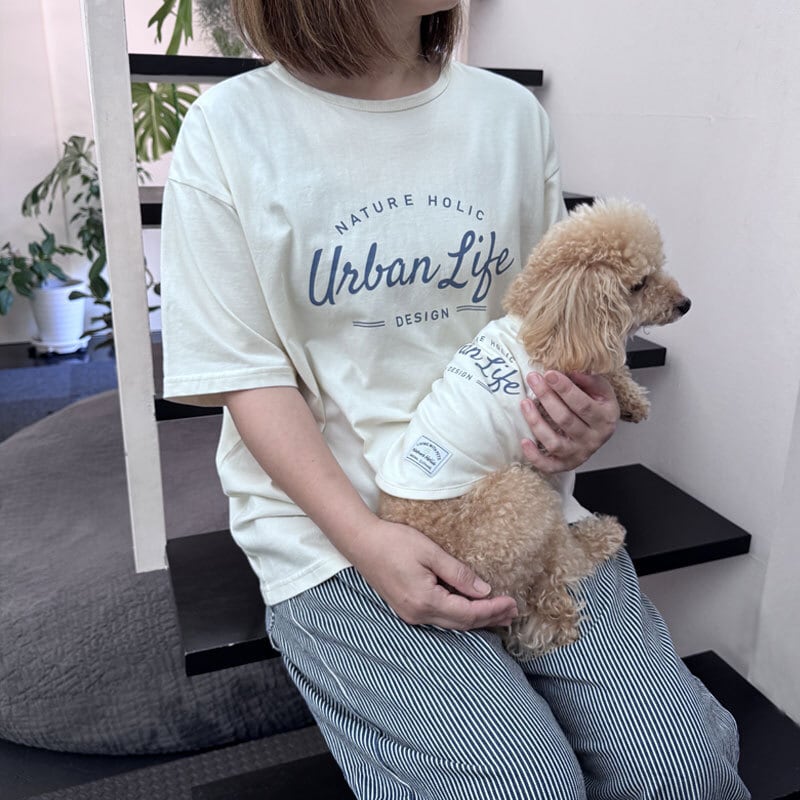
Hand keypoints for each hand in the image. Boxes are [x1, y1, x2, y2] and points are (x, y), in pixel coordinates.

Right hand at [349, 518, 517, 629]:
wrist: (361, 542)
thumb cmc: (394, 542)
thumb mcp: (430, 552)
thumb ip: (458, 573)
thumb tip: (484, 591)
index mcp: (425, 601)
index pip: (468, 613)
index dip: (492, 610)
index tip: (512, 603)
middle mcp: (418, 614)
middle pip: (462, 623)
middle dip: (489, 618)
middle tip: (513, 612)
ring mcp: (410, 614)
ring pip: (451, 623)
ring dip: (476, 619)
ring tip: (499, 614)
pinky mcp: (407, 609)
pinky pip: (440, 618)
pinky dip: (460, 615)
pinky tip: (470, 608)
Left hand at [520, 370, 618, 472]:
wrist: (600, 430)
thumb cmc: (597, 405)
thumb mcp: (601, 390)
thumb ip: (588, 380)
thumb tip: (570, 371)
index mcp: (605, 418)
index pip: (583, 404)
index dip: (565, 389)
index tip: (549, 374)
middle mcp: (594, 439)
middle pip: (565, 420)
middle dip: (547, 397)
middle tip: (533, 379)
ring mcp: (579, 454)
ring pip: (554, 442)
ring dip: (536, 422)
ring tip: (525, 403)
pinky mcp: (566, 464)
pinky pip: (549, 465)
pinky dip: (535, 456)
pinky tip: (524, 440)